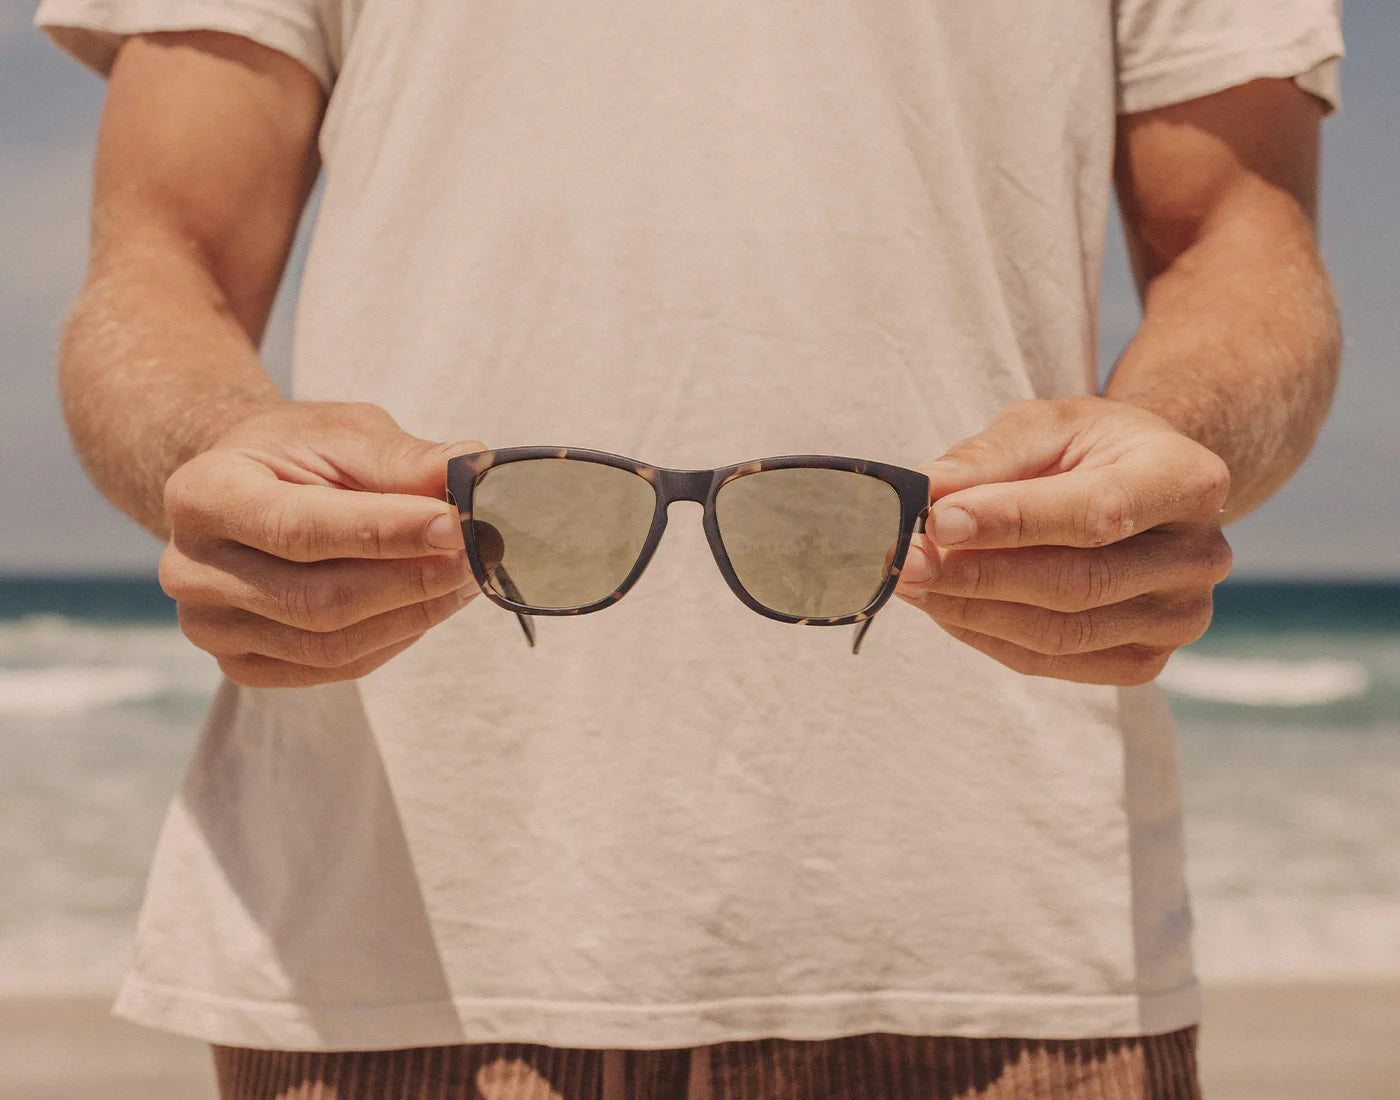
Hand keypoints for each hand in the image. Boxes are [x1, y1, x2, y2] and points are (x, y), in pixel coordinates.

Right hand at [159, 402, 483, 687]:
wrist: (248, 490)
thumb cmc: (299, 455)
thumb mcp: (344, 433)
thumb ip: (402, 457)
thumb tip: (473, 468)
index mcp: (202, 494)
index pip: (298, 529)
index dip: (384, 533)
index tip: (456, 524)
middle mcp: (191, 570)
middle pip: (318, 600)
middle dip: (412, 580)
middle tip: (480, 554)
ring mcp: (210, 628)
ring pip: (333, 644)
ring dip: (416, 613)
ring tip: (468, 576)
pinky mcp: (241, 665)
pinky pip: (336, 667)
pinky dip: (396, 637)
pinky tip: (430, 604)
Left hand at [895, 397, 1232, 684]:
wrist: (1143, 488)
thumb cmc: (1089, 449)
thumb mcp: (1045, 426)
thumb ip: (988, 458)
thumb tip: (926, 491)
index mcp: (1187, 479)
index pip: (1095, 513)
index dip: (1012, 523)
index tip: (938, 520)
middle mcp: (1198, 556)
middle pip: (1076, 583)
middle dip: (978, 575)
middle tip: (907, 559)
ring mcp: (1178, 618)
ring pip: (1060, 633)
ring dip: (972, 611)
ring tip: (913, 582)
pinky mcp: (1145, 660)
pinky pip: (1051, 661)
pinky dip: (987, 636)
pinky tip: (945, 607)